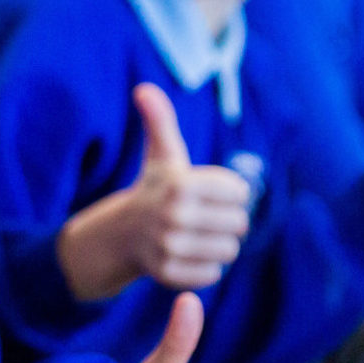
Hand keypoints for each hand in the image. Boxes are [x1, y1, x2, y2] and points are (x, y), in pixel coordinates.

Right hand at [61, 84, 249, 296]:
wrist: (122, 233)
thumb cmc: (155, 188)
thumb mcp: (161, 155)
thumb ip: (160, 121)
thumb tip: (143, 88)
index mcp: (181, 183)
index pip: (241, 194)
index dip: (231, 193)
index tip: (211, 193)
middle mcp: (173, 216)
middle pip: (239, 224)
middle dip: (227, 220)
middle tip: (206, 217)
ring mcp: (169, 247)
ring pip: (229, 251)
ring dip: (218, 244)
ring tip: (200, 235)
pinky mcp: (169, 274)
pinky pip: (213, 274)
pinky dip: (205, 266)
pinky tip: (189, 254)